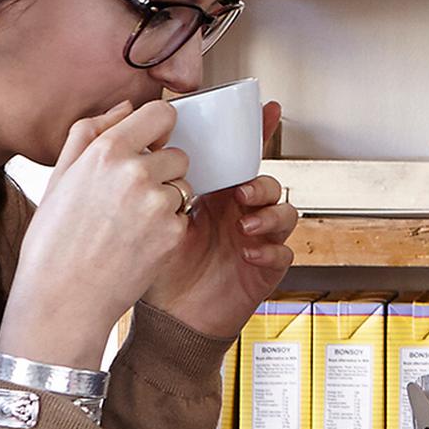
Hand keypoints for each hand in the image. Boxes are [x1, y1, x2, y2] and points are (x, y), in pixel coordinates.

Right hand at [4, 99, 199, 366]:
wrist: (61, 300)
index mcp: (105, 151)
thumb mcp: (60, 178)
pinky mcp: (174, 234)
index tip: (150, 146)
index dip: (158, 130)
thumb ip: (90, 132)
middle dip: (162, 171)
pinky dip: (168, 229)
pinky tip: (138, 244)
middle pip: (178, 154)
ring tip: (129, 225)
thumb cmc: (54, 240)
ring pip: (183, 187)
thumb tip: (126, 106)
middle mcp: (136, 172)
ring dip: (166, 201)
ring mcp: (158, 204)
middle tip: (130, 199)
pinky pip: (183, 218)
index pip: (161, 113)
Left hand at [146, 108, 299, 341]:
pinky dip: (271, 250)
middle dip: (261, 182)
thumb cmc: (157, 269)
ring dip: (270, 214)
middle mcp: (239, 215)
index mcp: (216, 197)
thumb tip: (143, 138)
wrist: (167, 320)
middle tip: (240, 191)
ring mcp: (256, 241)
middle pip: (269, 183)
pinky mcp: (265, 270)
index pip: (241, 160)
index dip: (259, 134)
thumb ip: (150, 182)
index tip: (268, 109)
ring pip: (285, 213)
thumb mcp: (148, 220)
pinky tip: (249, 254)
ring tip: (244, 224)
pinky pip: (284, 253)